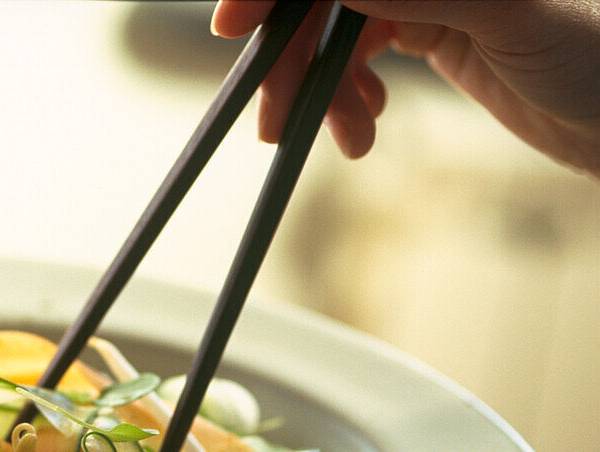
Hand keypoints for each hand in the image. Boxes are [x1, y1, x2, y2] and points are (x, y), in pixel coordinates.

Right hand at [211, 0, 599, 174]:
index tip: (236, 25)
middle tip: (275, 119)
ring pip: (336, 30)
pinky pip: (360, 55)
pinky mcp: (430, 28)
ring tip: (346, 137)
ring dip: (322, 90)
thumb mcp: (512, 16)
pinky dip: (347, 95)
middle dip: (293, 57)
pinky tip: (362, 123)